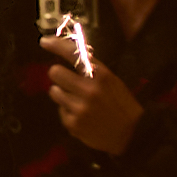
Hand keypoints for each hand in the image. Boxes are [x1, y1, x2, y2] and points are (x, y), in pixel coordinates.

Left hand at [41, 29, 145, 154]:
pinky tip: (82, 116)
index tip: (44, 42)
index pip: (73, 54)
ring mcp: (80, 108)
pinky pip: (60, 111)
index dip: (56, 45)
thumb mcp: (112, 81)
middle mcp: (89, 90)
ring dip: (62, 94)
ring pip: (54, 91)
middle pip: (55, 72)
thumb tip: (69, 51)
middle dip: (59, 75)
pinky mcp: (73, 124)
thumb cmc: (121, 104)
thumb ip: (92, 68)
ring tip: (77, 101)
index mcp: (101, 76)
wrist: (132, 135)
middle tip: (68, 81)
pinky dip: (68, 112)